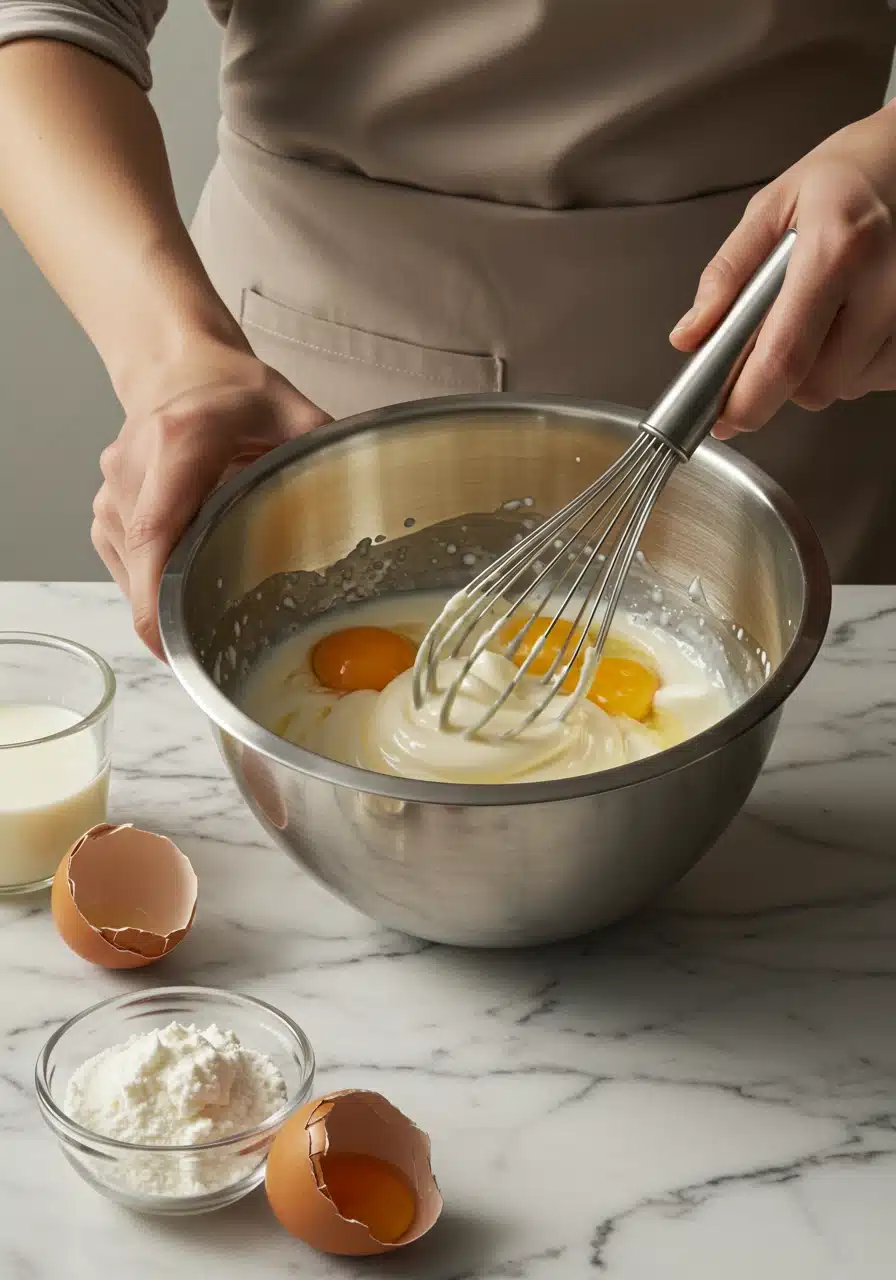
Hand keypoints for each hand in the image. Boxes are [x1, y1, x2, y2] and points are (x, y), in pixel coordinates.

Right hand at [91, 341, 329, 657]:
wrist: (179, 368)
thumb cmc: (234, 393)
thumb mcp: (293, 412)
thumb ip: (327, 456)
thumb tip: (370, 505)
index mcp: (180, 440)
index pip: (154, 529)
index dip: (156, 593)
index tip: (173, 641)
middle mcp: (133, 465)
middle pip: (143, 561)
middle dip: (173, 612)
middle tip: (217, 649)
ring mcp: (112, 490)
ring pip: (132, 570)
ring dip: (168, 596)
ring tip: (211, 598)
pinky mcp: (106, 511)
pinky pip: (125, 565)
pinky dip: (156, 582)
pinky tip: (191, 574)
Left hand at [670, 102, 895, 438]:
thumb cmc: (845, 179)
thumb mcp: (771, 208)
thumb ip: (726, 275)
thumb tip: (690, 335)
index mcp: (836, 251)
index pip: (784, 358)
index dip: (747, 401)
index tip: (723, 416)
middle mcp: (885, 286)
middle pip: (815, 386)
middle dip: (780, 382)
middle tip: (772, 340)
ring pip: (846, 388)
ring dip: (819, 371)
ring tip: (821, 315)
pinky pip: (875, 378)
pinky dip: (852, 364)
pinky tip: (851, 321)